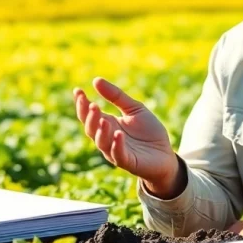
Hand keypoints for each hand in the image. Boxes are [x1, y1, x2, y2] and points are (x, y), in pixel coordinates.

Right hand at [73, 77, 181, 197]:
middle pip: (91, 128)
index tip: (78, 90)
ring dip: (101, 131)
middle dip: (89, 117)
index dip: (82, 104)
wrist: (165, 154)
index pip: (89, 114)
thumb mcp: (134, 109)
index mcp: (107, 124)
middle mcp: (107, 138)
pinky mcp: (128, 162)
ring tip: (103, 119)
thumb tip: (96, 80)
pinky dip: (117, 145)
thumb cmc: (149, 132)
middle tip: (92, 105)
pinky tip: (118, 134)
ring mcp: (115, 151)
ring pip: (102, 142)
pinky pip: (118, 155)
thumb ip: (116, 96)